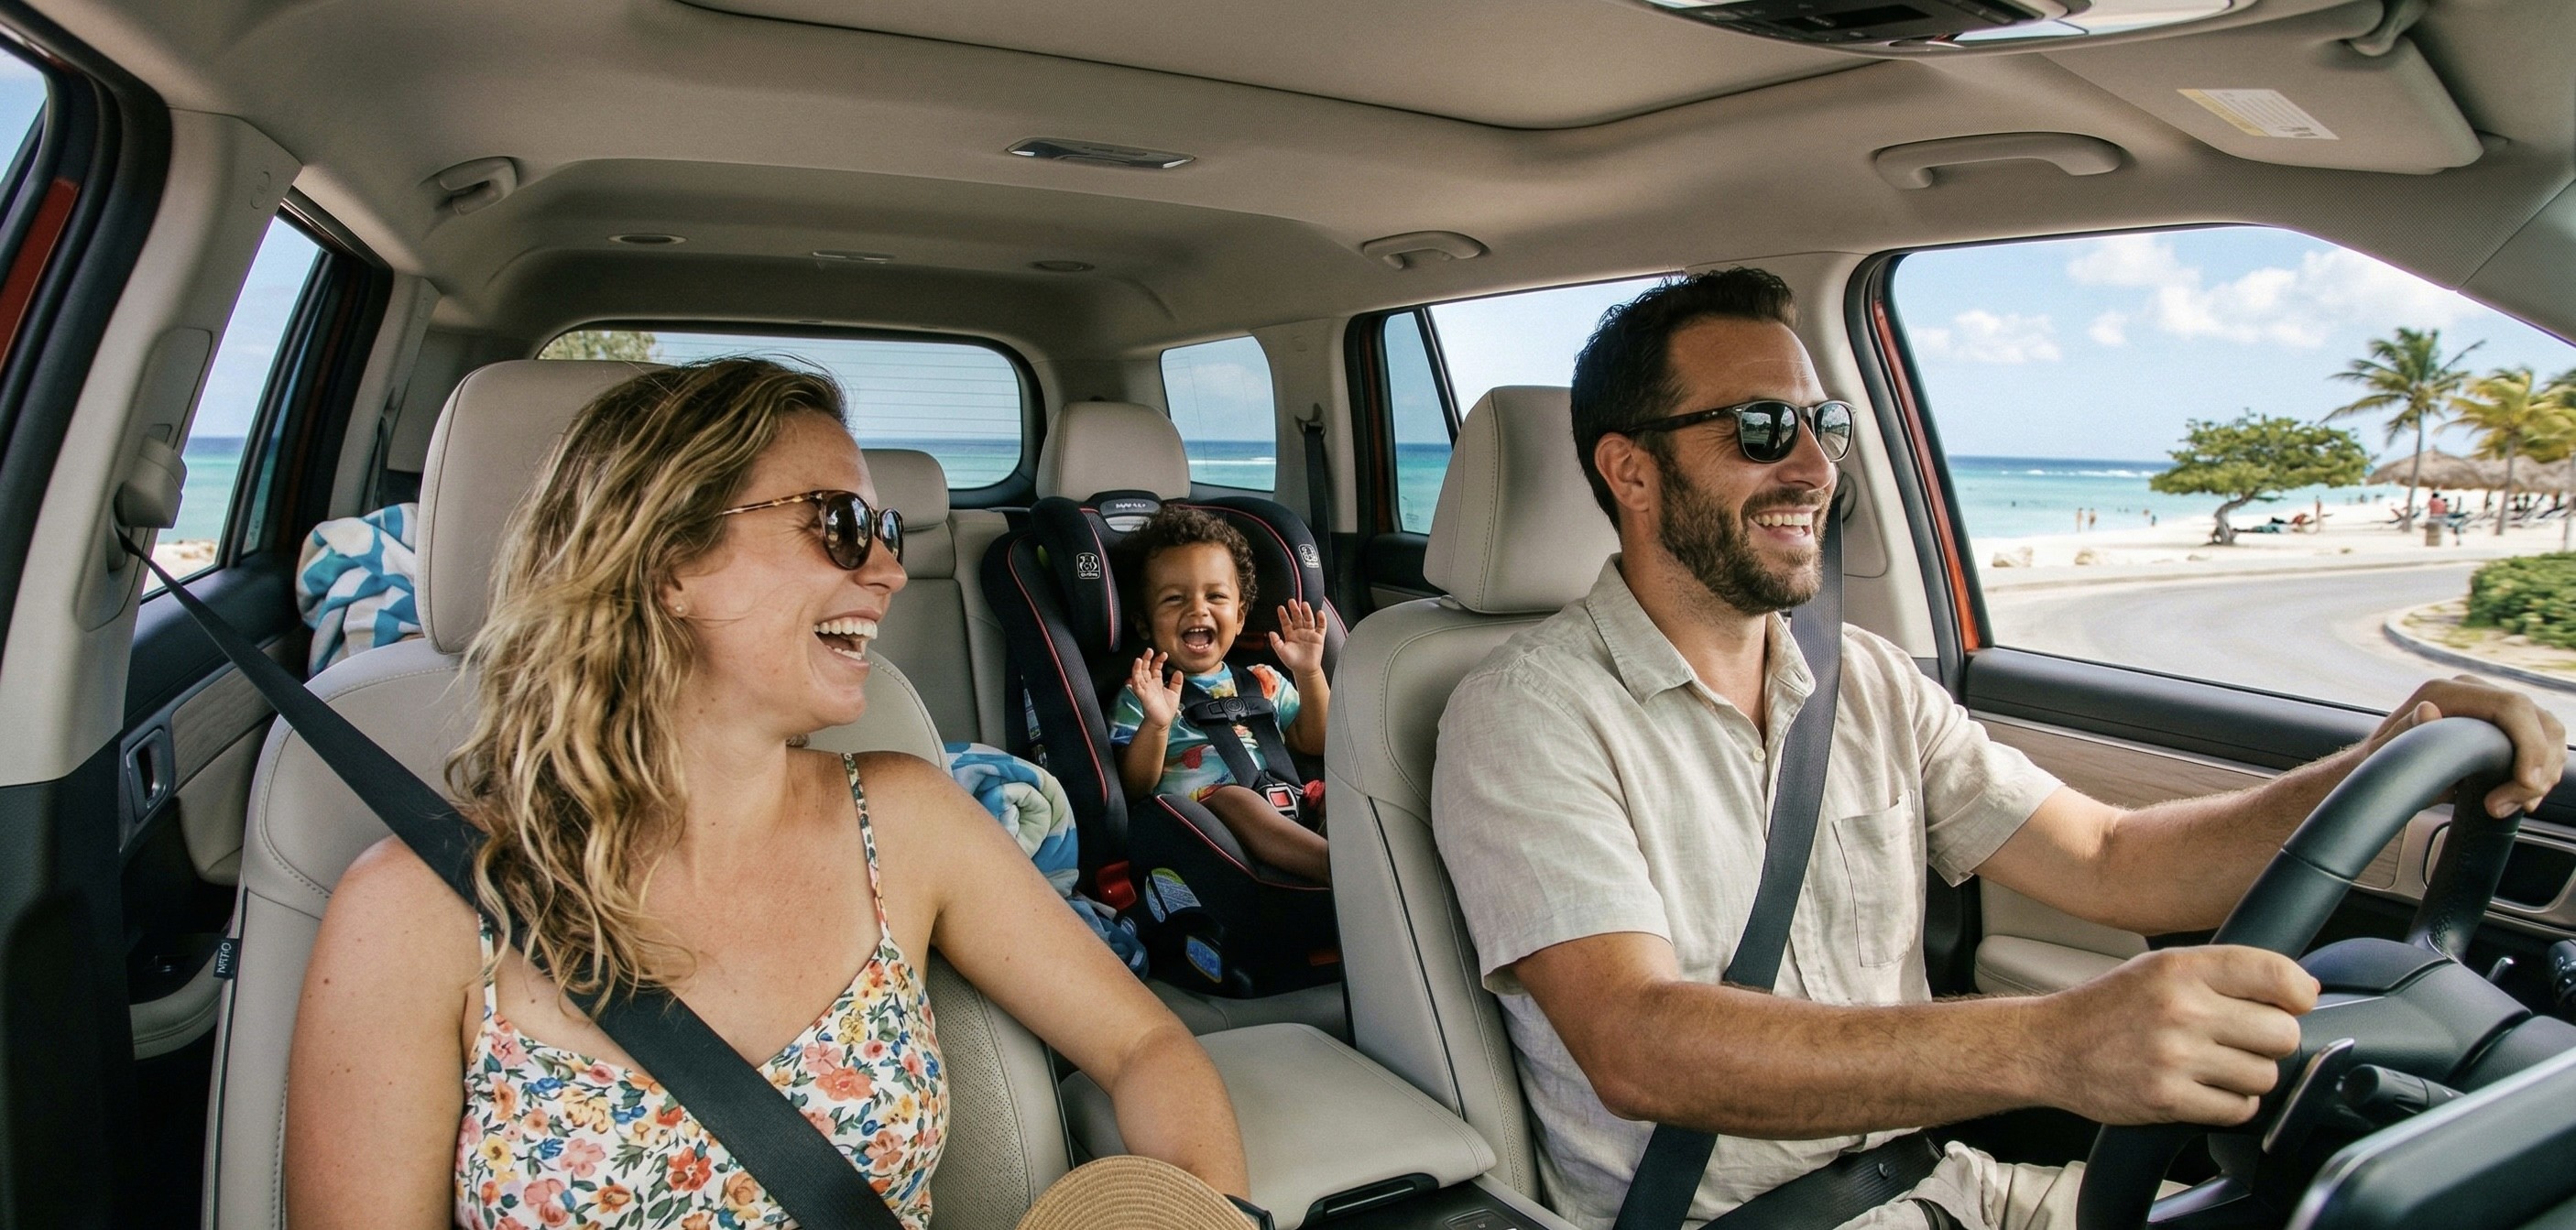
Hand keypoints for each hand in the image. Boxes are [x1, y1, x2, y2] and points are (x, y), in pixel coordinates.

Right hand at [1131, 650, 1182, 729]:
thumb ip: (1177, 682)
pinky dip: (1135, 678)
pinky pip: (1137, 686)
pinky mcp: (1142, 696)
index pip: (1155, 668)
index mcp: (1156, 682)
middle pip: (1145, 668)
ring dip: (1138, 667)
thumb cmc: (1166, 709)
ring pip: (1138, 675)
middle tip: (1150, 650)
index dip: (1158, 660)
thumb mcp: (1175, 693)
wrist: (1162, 722)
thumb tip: (1178, 671)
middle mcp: (1149, 684)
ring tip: (1140, 658)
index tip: (1164, 654)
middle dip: (1147, 659)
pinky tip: (1137, 671)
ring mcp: (1145, 689)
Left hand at [1268, 600, 1326, 676]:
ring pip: (1308, 619)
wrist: (1305, 670)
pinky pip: (1321, 627)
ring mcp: (1309, 633)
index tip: (1280, 607)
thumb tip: (1271, 633)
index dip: (1283, 615)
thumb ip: (1276, 642)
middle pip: (1297, 617)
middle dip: (1294, 609)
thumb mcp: (1281, 652)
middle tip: (1292, 601)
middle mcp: (1299, 632)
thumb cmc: (1292, 662)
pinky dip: (1321, 620)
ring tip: (1304, 604)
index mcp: (1290, 634)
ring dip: (1306, 612)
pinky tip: (1319, 613)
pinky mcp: (1318, 637)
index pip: (1286, 622)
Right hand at [2030, 946, 2315, 1126]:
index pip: (2276, 975)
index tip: (2295, 1002)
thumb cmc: (2109, 1007)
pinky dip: (2231, 1104)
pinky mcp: (2168, 1099)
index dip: (2299, 993)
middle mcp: (2180, 1009)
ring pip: (2265, 1076)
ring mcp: (2174, 1057)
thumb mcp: (2158, 967)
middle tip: (2246, 1040)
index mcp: (2181, 968)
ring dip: (2250, 1076)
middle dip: (2273, 1040)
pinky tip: (2206, 1088)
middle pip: (2282, 1034)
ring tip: (2218, 1066)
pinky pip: (2238, 1109)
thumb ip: (2221, 973)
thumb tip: (2301, 990)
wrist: (2049, 1047)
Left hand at [2364, 676, 2565, 816]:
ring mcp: (2490, 706)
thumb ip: (2408, 733)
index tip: (2526, 782)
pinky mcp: (2501, 725)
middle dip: (2541, 766)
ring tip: (2520, 803)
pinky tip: (2526, 796)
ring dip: (2545, 772)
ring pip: (2547, 732)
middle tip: (2520, 802)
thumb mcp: (2389, 754)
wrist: (2382, 770)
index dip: (2530, 744)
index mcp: (2446, 692)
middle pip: (2538, 720)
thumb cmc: (2384, 764)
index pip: (2512, 706)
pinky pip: (2542, 742)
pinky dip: (2543, 771)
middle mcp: (2472, 692)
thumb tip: (2427, 710)